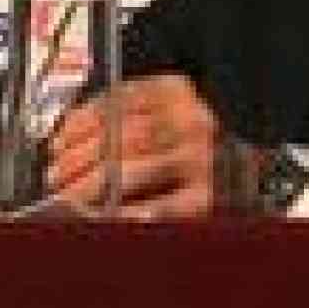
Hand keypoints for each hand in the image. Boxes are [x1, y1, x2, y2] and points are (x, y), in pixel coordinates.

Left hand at [44, 74, 264, 217]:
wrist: (253, 156)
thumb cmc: (198, 134)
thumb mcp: (165, 105)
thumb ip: (123, 112)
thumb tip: (65, 141)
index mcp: (175, 91)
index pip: (116, 102)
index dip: (78, 125)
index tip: (56, 145)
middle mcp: (190, 119)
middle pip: (120, 136)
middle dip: (79, 160)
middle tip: (55, 178)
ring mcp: (201, 158)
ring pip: (131, 168)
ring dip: (92, 186)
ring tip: (70, 199)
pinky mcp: (210, 196)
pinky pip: (163, 206)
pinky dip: (132, 212)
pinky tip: (110, 216)